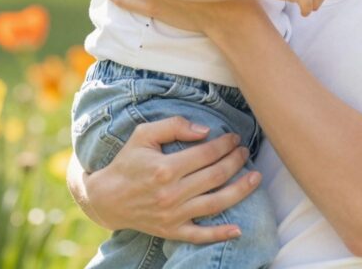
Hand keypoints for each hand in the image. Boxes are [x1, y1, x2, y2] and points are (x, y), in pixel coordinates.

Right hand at [67, 115, 260, 241]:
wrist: (107, 198)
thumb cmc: (128, 162)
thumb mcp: (144, 135)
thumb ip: (174, 126)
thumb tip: (204, 131)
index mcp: (165, 168)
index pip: (206, 154)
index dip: (225, 144)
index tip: (234, 138)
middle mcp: (171, 193)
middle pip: (215, 176)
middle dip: (236, 161)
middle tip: (245, 152)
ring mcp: (173, 215)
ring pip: (216, 203)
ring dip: (240, 190)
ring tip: (255, 177)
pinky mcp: (172, 230)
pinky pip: (200, 235)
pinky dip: (220, 234)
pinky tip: (238, 229)